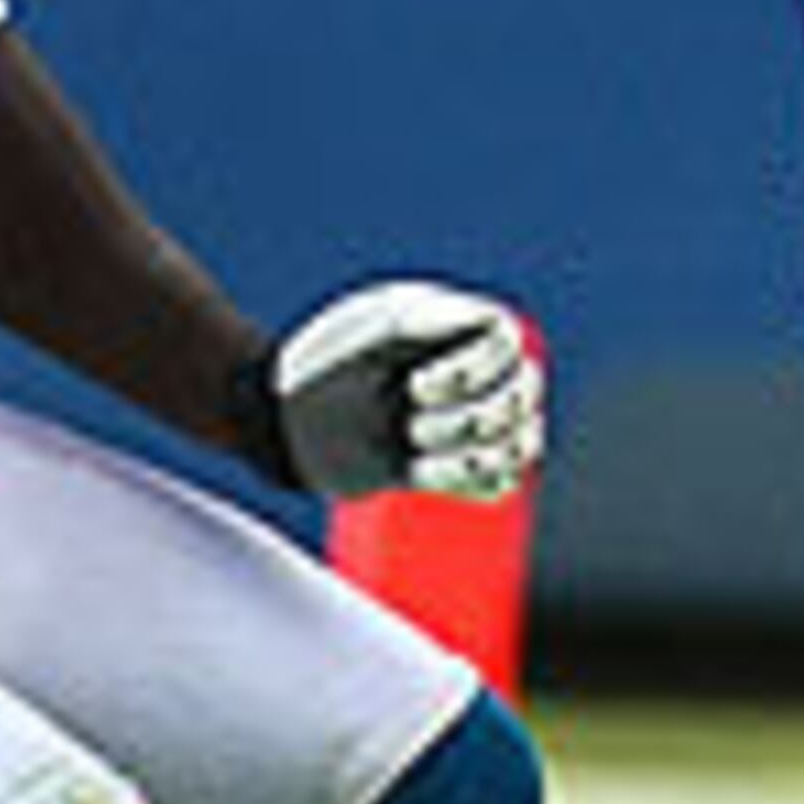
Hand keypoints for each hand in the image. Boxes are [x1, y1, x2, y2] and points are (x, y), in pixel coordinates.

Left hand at [265, 284, 544, 505]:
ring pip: (518, 443)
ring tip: (420, 452)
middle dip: (474, 420)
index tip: (418, 386)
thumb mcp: (367, 327)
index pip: (507, 345)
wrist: (280, 419)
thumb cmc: (321, 360)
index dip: (475, 371)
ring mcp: (461, 423)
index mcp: (458, 330)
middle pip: (523, 395)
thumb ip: (421, 319)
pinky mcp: (443, 468)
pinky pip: (497, 483)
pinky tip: (436, 477)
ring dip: (474, 457)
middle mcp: (471, 374)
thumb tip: (487, 322)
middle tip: (415, 427)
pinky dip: (481, 484)